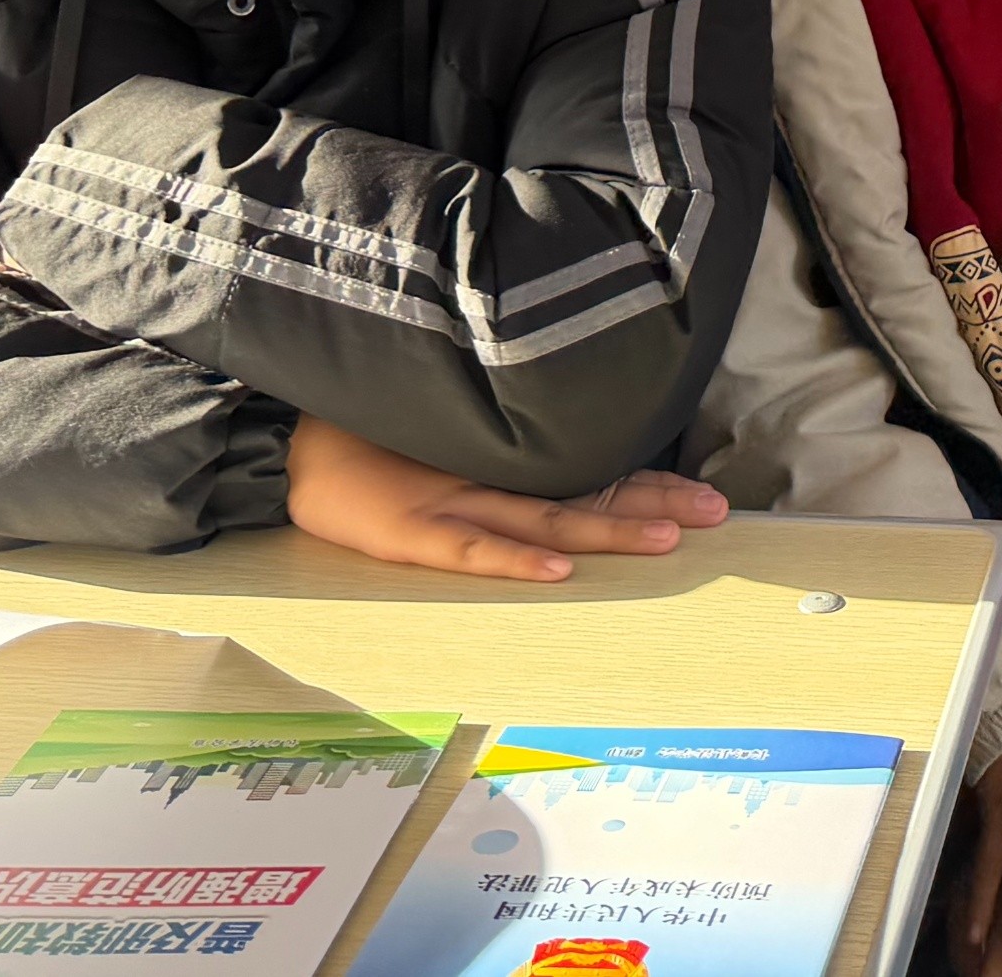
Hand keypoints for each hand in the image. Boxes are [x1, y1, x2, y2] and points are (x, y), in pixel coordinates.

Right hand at [282, 416, 727, 583]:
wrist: (284, 438)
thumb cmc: (371, 434)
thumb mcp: (449, 439)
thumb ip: (510, 447)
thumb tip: (580, 458)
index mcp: (505, 459)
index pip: (595, 472)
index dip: (653, 483)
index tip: (712, 498)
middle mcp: (490, 477)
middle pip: (587, 491)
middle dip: (654, 503)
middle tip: (716, 514)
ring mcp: (450, 500)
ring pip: (545, 515)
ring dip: (608, 528)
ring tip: (665, 538)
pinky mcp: (406, 529)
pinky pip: (470, 547)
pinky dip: (514, 557)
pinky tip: (558, 567)